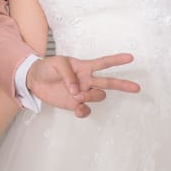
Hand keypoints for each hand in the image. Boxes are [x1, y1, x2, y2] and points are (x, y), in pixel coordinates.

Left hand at [26, 53, 140, 117]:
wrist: (34, 80)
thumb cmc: (47, 67)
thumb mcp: (56, 63)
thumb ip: (68, 74)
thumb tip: (76, 90)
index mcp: (84, 67)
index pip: (103, 63)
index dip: (116, 60)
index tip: (130, 58)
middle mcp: (86, 80)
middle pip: (109, 82)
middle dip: (123, 84)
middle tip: (136, 88)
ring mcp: (82, 92)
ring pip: (98, 96)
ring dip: (91, 97)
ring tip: (77, 96)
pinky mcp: (75, 104)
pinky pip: (86, 110)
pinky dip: (84, 111)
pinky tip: (78, 110)